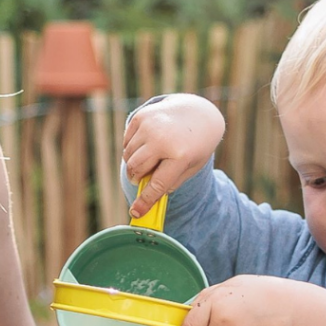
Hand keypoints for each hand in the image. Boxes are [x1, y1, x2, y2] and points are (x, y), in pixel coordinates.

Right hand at [123, 94, 224, 217]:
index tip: (136, 212)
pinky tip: (146, 145)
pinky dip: (132, 149)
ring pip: (128, 156)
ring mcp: (150, 126)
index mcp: (181, 155)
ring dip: (134, 164)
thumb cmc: (195, 146)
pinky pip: (127, 142)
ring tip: (149, 159)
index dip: (145, 200)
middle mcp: (163, 139)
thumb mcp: (191, 167)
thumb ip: (169, 183)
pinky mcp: (141, 117)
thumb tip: (146, 198)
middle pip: (137, 169)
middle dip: (136, 178)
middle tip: (141, 179)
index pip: (157, 184)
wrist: (198, 113)